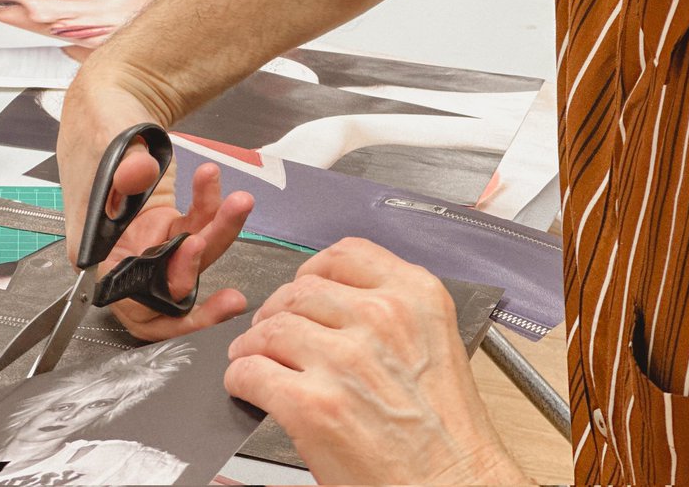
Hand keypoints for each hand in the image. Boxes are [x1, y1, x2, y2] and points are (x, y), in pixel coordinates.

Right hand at [57, 74, 251, 340]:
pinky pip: (197, 228)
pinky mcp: (168, 222)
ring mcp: (147, 239)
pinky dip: (212, 209)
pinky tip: (212, 181)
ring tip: (237, 202)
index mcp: (94, 249)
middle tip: (208, 243)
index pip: (126, 298)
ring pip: (189, 257)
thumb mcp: (104, 141)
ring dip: (218, 233)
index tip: (187, 288)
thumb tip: (138, 174)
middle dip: (194, 271)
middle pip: (163, 286)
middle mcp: (121, 252)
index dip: (161, 304)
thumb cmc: (94, 123)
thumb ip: (120, 166)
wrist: (109, 96)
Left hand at [224, 239, 523, 484]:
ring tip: (254, 359)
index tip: (304, 287)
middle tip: (272, 332)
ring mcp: (344, 360)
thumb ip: (390, 313)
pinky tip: (249, 387)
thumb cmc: (447, 434)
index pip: (344, 254)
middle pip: (300, 291)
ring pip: (270, 327)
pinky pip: (252, 371)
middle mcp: (380, 319)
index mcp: (416, 297)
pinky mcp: (312, 405)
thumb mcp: (434, 344)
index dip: (313, 273)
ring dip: (254, 344)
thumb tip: (330, 303)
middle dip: (278, 312)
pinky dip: (241, 378)